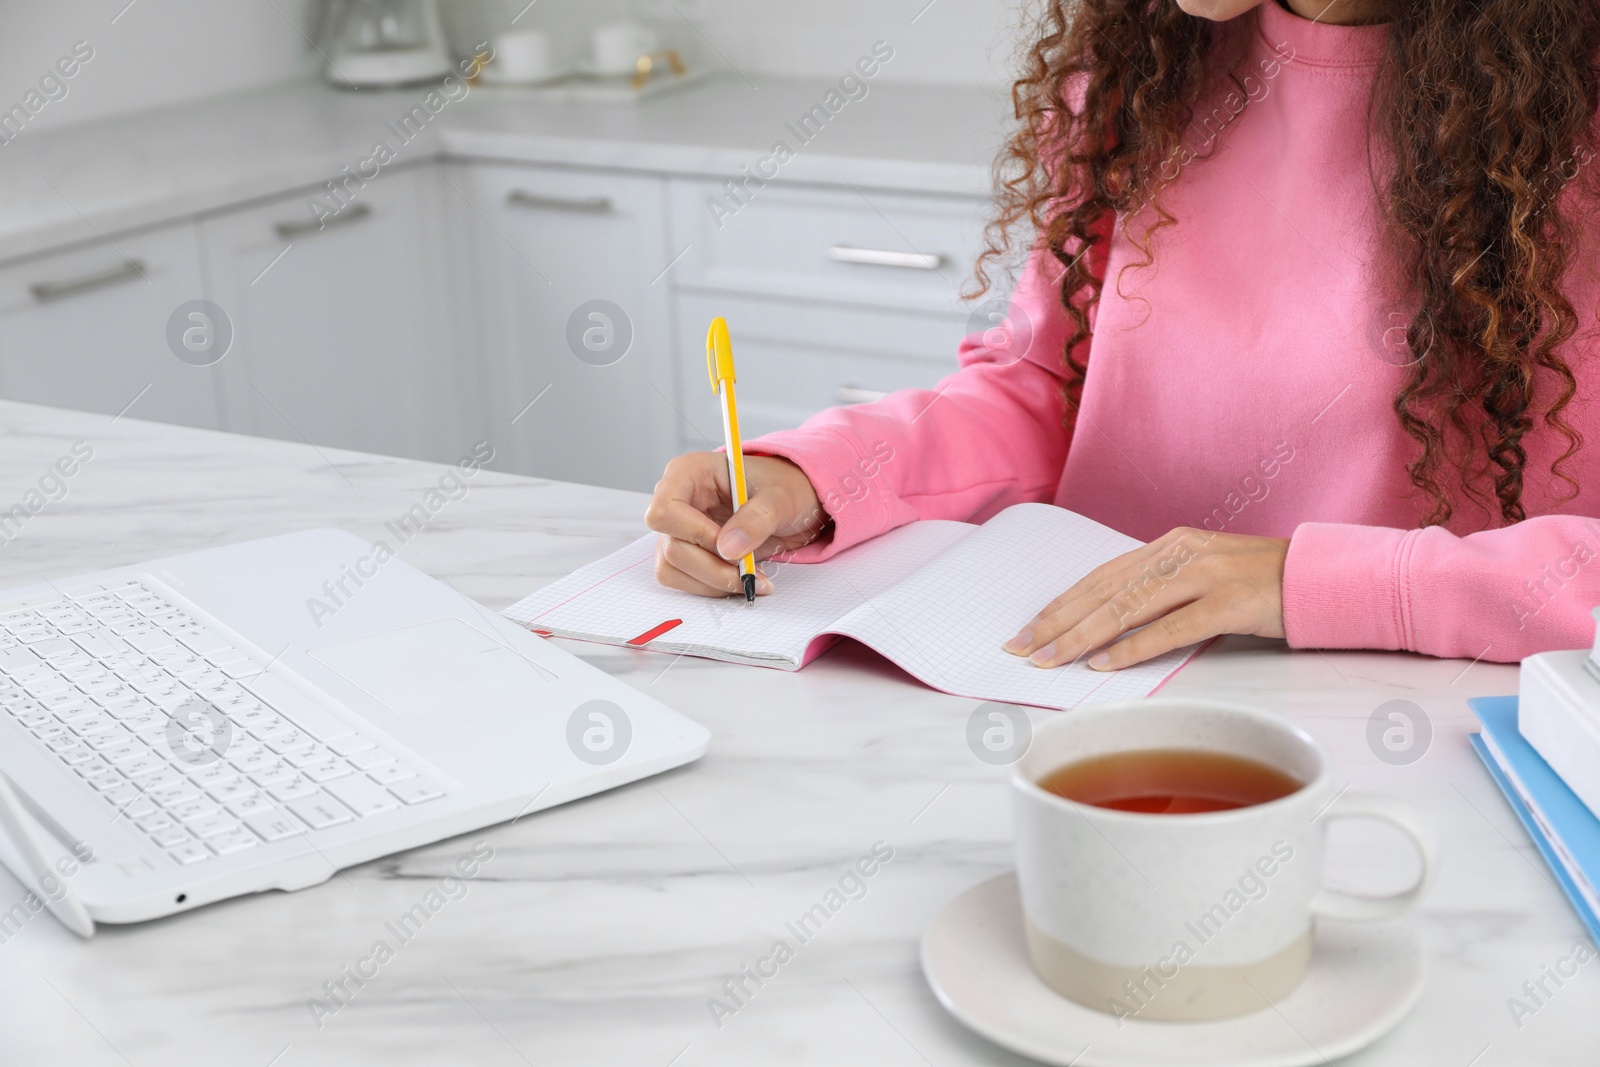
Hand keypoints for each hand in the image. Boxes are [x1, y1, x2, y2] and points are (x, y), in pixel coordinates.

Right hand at [645, 452, 829, 597]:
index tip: (731, 548)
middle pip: (671, 547)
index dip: (696, 535)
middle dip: (713, 568)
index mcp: (689, 473)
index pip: (665, 510)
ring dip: (712, 583)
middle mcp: (676, 500)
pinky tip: (740, 579)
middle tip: (749, 574)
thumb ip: (757, 519)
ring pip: (672, 569)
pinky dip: (711, 588)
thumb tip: (728, 549)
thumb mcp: (781, 498)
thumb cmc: (784, 488)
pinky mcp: (684, 552)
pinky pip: (682, 580)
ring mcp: (677, 529)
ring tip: (750, 578)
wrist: (793, 502)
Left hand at [1003, 528, 1288, 670]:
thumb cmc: (1259, 583)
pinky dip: (1134, 646)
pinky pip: (1172, 628)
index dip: (1060, 603)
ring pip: (1128, 607)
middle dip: (1057, 621)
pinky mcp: (1230, 603)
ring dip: (1082, 636)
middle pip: (1104, 591)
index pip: (1100, 576)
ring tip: (1050, 658)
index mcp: (1170, 544)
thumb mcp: (1202, 576)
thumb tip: (1108, 624)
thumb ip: (1159, 591)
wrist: (1322, 576)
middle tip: (1020, 647)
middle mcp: (1181, 553)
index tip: (1027, 628)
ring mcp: (1206, 576)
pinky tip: (1104, 662)